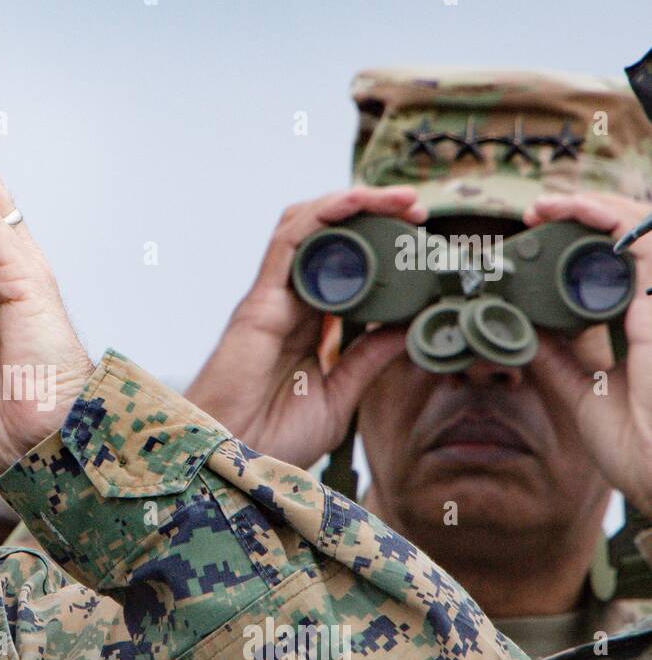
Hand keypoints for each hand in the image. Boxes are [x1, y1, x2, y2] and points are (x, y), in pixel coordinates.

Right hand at [185, 187, 425, 467]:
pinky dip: (322, 214)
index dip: (379, 245)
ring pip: (308, 228)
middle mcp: (289, 304)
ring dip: (353, 204)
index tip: (422, 241)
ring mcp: (272, 299)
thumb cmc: (274, 438)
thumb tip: (409, 327)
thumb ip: (369, 357)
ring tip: (398, 200)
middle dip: (372, 213)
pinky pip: (289, 242)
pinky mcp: (260, 302)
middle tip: (418, 212)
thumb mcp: (340, 394)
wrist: (237, 459)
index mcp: (308, 326)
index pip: (344, 267)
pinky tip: (354, 201)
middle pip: (328, 238)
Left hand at [523, 192, 651, 513]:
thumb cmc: (637, 444)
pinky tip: (575, 208)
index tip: (534, 242)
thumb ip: (557, 357)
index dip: (579, 246)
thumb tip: (522, 327)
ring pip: (638, 228)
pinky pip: (643, 239)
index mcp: (640, 328)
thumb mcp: (583, 392)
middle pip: (626, 242)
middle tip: (536, 213)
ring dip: (591, 207)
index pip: (614, 270)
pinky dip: (608, 215)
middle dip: (581, 217)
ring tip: (548, 204)